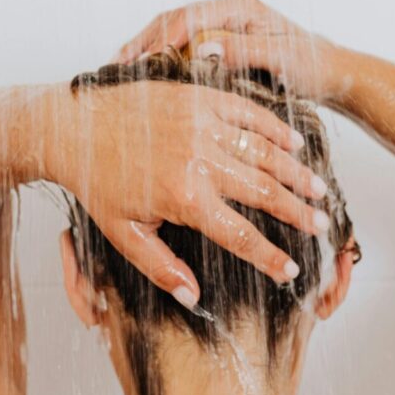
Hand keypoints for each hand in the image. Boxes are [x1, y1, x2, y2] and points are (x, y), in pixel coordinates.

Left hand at [50, 79, 330, 309]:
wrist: (72, 126)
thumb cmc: (97, 181)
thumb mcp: (123, 233)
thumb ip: (161, 267)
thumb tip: (193, 297)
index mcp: (184, 198)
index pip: (241, 236)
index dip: (271, 257)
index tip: (292, 272)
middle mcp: (199, 159)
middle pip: (264, 192)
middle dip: (298, 214)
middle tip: (321, 227)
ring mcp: (202, 124)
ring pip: (264, 152)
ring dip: (296, 174)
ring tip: (319, 191)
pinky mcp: (200, 97)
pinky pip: (249, 112)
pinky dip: (276, 129)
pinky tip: (295, 145)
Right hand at [114, 0, 345, 100]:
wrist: (327, 73)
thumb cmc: (309, 65)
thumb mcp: (279, 59)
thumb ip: (242, 52)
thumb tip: (205, 49)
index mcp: (239, 6)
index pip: (190, 16)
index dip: (164, 38)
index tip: (147, 60)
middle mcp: (225, 11)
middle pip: (173, 21)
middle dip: (145, 41)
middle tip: (119, 65)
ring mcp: (218, 26)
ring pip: (171, 33)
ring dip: (145, 50)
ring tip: (118, 69)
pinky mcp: (216, 43)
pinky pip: (180, 48)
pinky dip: (158, 59)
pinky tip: (139, 75)